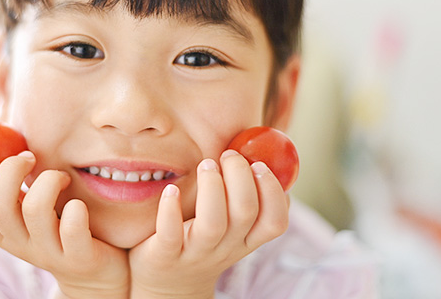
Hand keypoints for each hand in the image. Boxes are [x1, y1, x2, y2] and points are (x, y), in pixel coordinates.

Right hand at [0, 152, 128, 298]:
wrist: (96, 273)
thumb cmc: (61, 226)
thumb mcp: (32, 207)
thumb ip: (15, 180)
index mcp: (4, 232)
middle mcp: (20, 245)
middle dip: (11, 170)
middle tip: (30, 157)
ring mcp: (49, 253)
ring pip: (35, 209)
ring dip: (49, 181)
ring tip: (61, 179)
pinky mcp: (78, 257)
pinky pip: (72, 226)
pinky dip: (76, 207)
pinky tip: (79, 204)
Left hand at [128, 150, 289, 298]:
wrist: (169, 285)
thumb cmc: (202, 242)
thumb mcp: (231, 229)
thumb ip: (245, 200)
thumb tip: (262, 156)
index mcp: (245, 239)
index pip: (275, 222)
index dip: (273, 192)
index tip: (260, 165)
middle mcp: (225, 247)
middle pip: (245, 212)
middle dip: (240, 176)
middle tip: (228, 155)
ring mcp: (195, 252)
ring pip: (213, 223)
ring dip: (212, 187)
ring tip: (206, 165)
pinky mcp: (166, 254)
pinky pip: (171, 233)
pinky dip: (171, 209)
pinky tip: (171, 189)